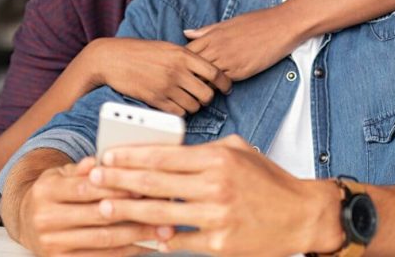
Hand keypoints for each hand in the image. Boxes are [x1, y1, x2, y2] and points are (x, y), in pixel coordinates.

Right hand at [16, 156, 158, 255]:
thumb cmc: (54, 192)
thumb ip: (83, 167)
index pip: (86, 188)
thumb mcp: (62, 173)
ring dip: (136, 234)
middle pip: (98, 215)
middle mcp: (44, 218)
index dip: (117, 187)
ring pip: (102, 239)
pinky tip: (144, 244)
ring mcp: (51, 244)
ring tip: (162, 228)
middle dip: (134, 211)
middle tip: (161, 207)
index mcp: (46, 190)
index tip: (144, 186)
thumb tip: (100, 161)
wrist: (26, 221)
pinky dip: (125, 251)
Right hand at [79, 38, 231, 115]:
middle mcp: (177, 71)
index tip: (226, 87)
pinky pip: (178, 113)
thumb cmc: (141, 51)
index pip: (215, 72)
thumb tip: (207, 69)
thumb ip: (187, 57)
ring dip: (194, 106)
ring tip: (187, 100)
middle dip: (208, 97)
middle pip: (207, 93)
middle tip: (202, 96)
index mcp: (183, 55)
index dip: (225, 83)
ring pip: (194, 106)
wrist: (113, 58)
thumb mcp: (168, 47)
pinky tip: (175, 105)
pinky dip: (180, 112)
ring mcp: (166, 86)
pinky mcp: (155, 100)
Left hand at [89, 135, 343, 255]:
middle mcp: (215, 185)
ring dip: (128, 210)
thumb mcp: (239, 150)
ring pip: (160, 214)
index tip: (109, 156)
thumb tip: (169, 152)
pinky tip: (138, 235)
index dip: (132, 156)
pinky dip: (157, 239)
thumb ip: (204, 149)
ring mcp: (216, 217)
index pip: (164, 156)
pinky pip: (178, 242)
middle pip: (155, 183)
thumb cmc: (268, 179)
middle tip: (94, 178)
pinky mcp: (219, 244)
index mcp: (218, 158)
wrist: (300, 214)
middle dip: (120, 180)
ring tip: (105, 206)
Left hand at [184, 3, 302, 80]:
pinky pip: (222, 83)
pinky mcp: (241, 72)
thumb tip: (187, 33)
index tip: (182, 68)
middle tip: (186, 83)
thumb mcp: (229, 22)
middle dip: (187, 76)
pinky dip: (217, 87)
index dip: (182, 62)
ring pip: (205, 78)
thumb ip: (207, 30)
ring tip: (200, 89)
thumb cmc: (258, 21)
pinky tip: (218, 88)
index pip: (186, 52)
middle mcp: (217, 48)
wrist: (282, 26)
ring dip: (201, 84)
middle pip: (192, 67)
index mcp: (213, 35)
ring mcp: (228, 61)